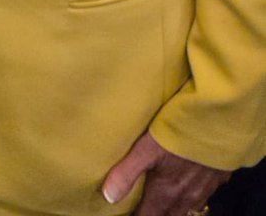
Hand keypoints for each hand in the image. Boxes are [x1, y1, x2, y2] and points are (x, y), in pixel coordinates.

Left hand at [103, 130, 230, 214]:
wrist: (221, 123)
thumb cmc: (180, 132)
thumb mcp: (147, 148)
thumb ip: (127, 172)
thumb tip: (108, 197)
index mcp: (167, 192)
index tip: (127, 214)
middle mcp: (186, 196)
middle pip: (167, 215)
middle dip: (154, 214)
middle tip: (142, 208)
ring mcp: (204, 189)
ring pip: (186, 207)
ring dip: (172, 208)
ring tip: (161, 202)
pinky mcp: (218, 178)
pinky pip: (201, 195)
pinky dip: (190, 196)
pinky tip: (186, 185)